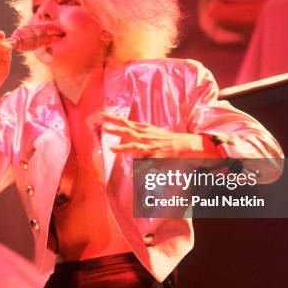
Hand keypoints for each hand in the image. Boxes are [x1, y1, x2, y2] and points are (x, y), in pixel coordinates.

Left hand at [101, 112, 221, 158]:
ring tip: (112, 148)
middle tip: (104, 127)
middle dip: (116, 129)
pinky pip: (148, 164)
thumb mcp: (151, 130)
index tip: (100, 114)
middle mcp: (147, 137)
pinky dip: (141, 168)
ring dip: (124, 147)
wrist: (188, 145)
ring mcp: (152, 147)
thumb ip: (137, 129)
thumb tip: (121, 127)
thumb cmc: (167, 139)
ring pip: (136, 147)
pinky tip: (133, 173)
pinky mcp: (159, 158)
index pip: (126, 122)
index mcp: (144, 130)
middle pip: (129, 131)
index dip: (113, 118)